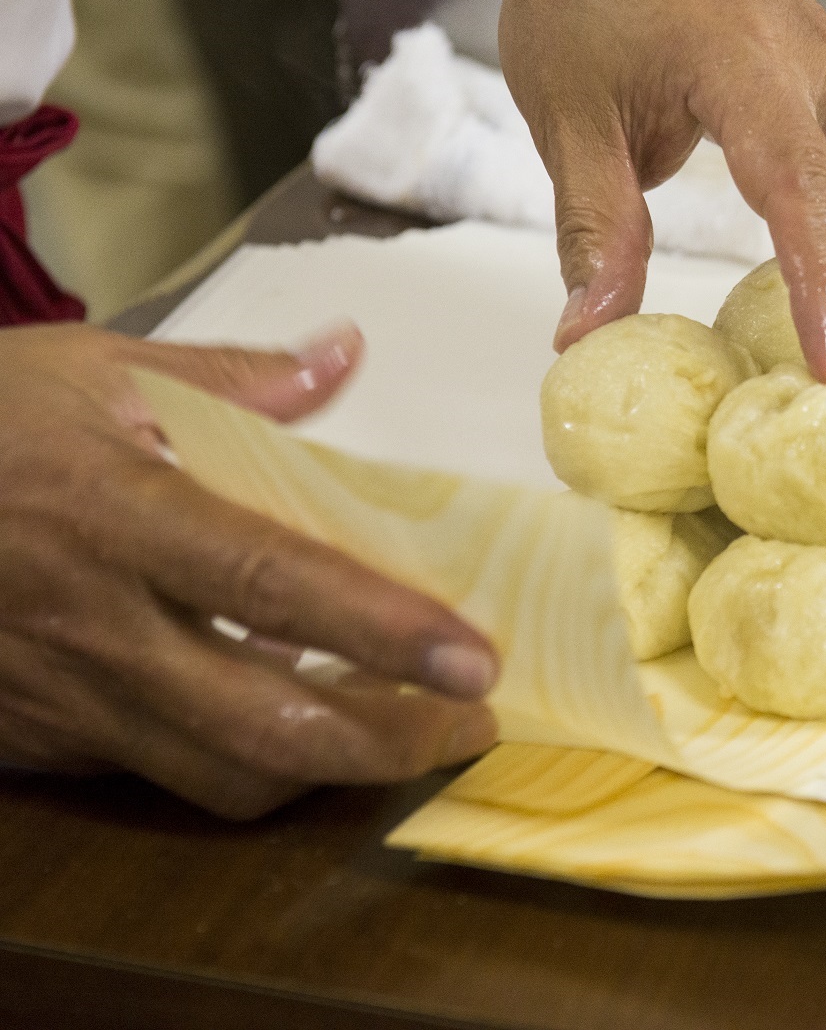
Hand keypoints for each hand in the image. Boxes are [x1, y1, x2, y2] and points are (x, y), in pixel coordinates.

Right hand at [0, 323, 498, 818]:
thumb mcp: (92, 372)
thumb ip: (234, 379)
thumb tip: (343, 355)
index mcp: (117, 514)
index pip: (272, 583)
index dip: (383, 630)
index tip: (475, 661)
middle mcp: (94, 623)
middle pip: (264, 726)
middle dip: (388, 744)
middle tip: (470, 722)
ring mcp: (61, 696)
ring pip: (219, 776)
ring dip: (329, 770)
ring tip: (406, 730)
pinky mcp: (37, 739)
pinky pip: (158, 773)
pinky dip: (244, 761)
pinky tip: (294, 720)